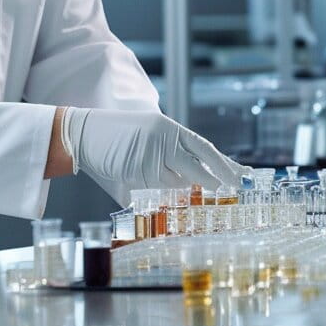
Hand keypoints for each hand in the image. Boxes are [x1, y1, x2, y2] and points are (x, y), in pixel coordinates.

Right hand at [65, 109, 243, 191]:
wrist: (83, 133)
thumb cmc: (116, 138)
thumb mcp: (148, 138)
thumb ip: (170, 155)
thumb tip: (196, 180)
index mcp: (168, 128)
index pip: (204, 147)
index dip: (224, 163)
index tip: (241, 175)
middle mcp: (163, 140)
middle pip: (197, 166)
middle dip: (215, 181)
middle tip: (231, 192)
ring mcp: (150, 155)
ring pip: (175, 183)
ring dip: (179, 191)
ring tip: (175, 190)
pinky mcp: (136, 170)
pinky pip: (155, 191)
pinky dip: (159, 197)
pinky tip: (155, 193)